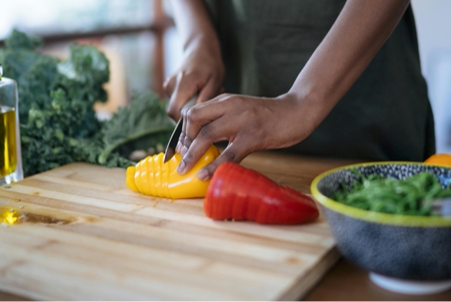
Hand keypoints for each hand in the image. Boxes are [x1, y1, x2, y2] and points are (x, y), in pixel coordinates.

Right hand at [164, 44, 224, 120]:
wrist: (199, 48)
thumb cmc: (210, 65)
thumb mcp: (215, 81)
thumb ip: (205, 99)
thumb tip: (198, 116)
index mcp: (182, 84)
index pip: (174, 112)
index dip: (185, 121)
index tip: (201, 119)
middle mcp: (171, 85)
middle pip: (174, 112)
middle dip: (190, 114)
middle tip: (206, 104)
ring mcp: (168, 86)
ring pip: (177, 107)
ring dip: (190, 106)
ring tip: (204, 94)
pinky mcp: (168, 87)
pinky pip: (177, 101)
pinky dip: (187, 100)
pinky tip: (198, 92)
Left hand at [176, 93, 318, 179]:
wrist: (297, 110)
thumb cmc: (268, 115)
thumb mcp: (241, 110)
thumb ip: (223, 119)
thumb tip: (203, 141)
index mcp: (224, 100)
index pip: (192, 112)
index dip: (182, 132)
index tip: (181, 148)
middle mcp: (229, 106)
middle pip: (193, 120)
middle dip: (183, 142)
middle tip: (183, 160)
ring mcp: (241, 120)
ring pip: (206, 135)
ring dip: (192, 155)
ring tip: (185, 170)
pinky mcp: (254, 136)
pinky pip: (229, 153)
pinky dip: (214, 166)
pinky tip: (205, 175)